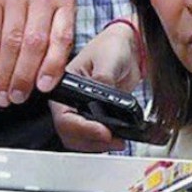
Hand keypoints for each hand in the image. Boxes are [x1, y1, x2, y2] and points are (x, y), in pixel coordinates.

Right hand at [0, 0, 75, 106]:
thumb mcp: (49, 2)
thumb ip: (52, 31)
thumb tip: (49, 75)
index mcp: (64, 0)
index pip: (62, 38)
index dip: (53, 66)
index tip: (44, 88)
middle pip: (34, 44)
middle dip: (25, 76)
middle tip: (18, 97)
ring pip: (11, 43)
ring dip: (5, 74)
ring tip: (2, 93)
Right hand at [51, 21, 143, 151]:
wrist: (127, 49)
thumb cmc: (112, 46)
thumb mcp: (108, 60)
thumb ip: (103, 80)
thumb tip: (105, 102)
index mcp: (65, 85)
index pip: (64, 116)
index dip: (83, 128)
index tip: (104, 131)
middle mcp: (69, 101)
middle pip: (69, 133)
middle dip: (91, 141)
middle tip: (113, 139)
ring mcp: (81, 110)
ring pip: (79, 140)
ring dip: (98, 145)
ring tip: (118, 141)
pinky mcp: (94, 117)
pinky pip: (92, 138)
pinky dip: (103, 143)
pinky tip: (117, 138)